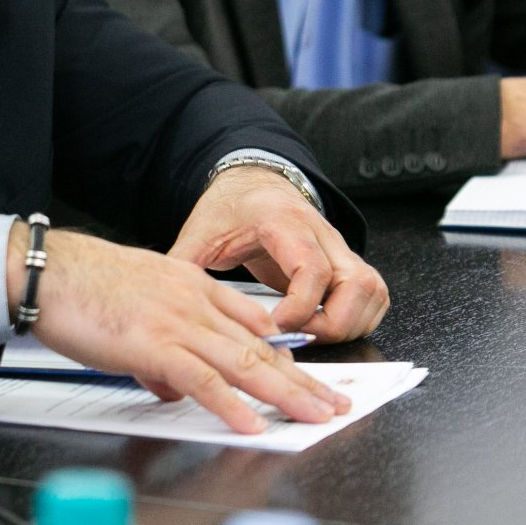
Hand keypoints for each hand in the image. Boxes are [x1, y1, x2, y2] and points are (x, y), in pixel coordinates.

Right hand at [14, 224, 351, 433]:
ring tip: (313, 416)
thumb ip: (159, 342)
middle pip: (261, 346)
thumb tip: (169, 386)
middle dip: (302, 379)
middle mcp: (195, 303)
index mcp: (193, 287)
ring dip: (285, 394)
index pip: (251, 323)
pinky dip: (230, 404)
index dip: (285, 353)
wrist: (51, 268)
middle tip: (333, 402)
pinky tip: (251, 424)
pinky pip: (202, 380)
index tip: (308, 374)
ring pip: (244, 362)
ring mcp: (178, 323)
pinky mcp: (153, 345)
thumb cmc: (85, 284)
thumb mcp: (137, 305)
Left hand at [168, 166, 389, 343]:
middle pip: (356, 284)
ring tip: (314, 338)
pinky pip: (374, 294)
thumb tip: (152, 307)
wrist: (253, 183)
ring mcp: (340, 247)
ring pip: (372, 290)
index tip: (273, 331)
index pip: (312, 271)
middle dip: (332, 325)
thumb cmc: (229, 210)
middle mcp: (322, 233)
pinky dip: (360, 318)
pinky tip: (330, 330)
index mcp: (285, 224)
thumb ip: (182, 267)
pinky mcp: (347, 261)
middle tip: (299, 341)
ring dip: (350, 324)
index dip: (298, 310)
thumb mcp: (200, 234)